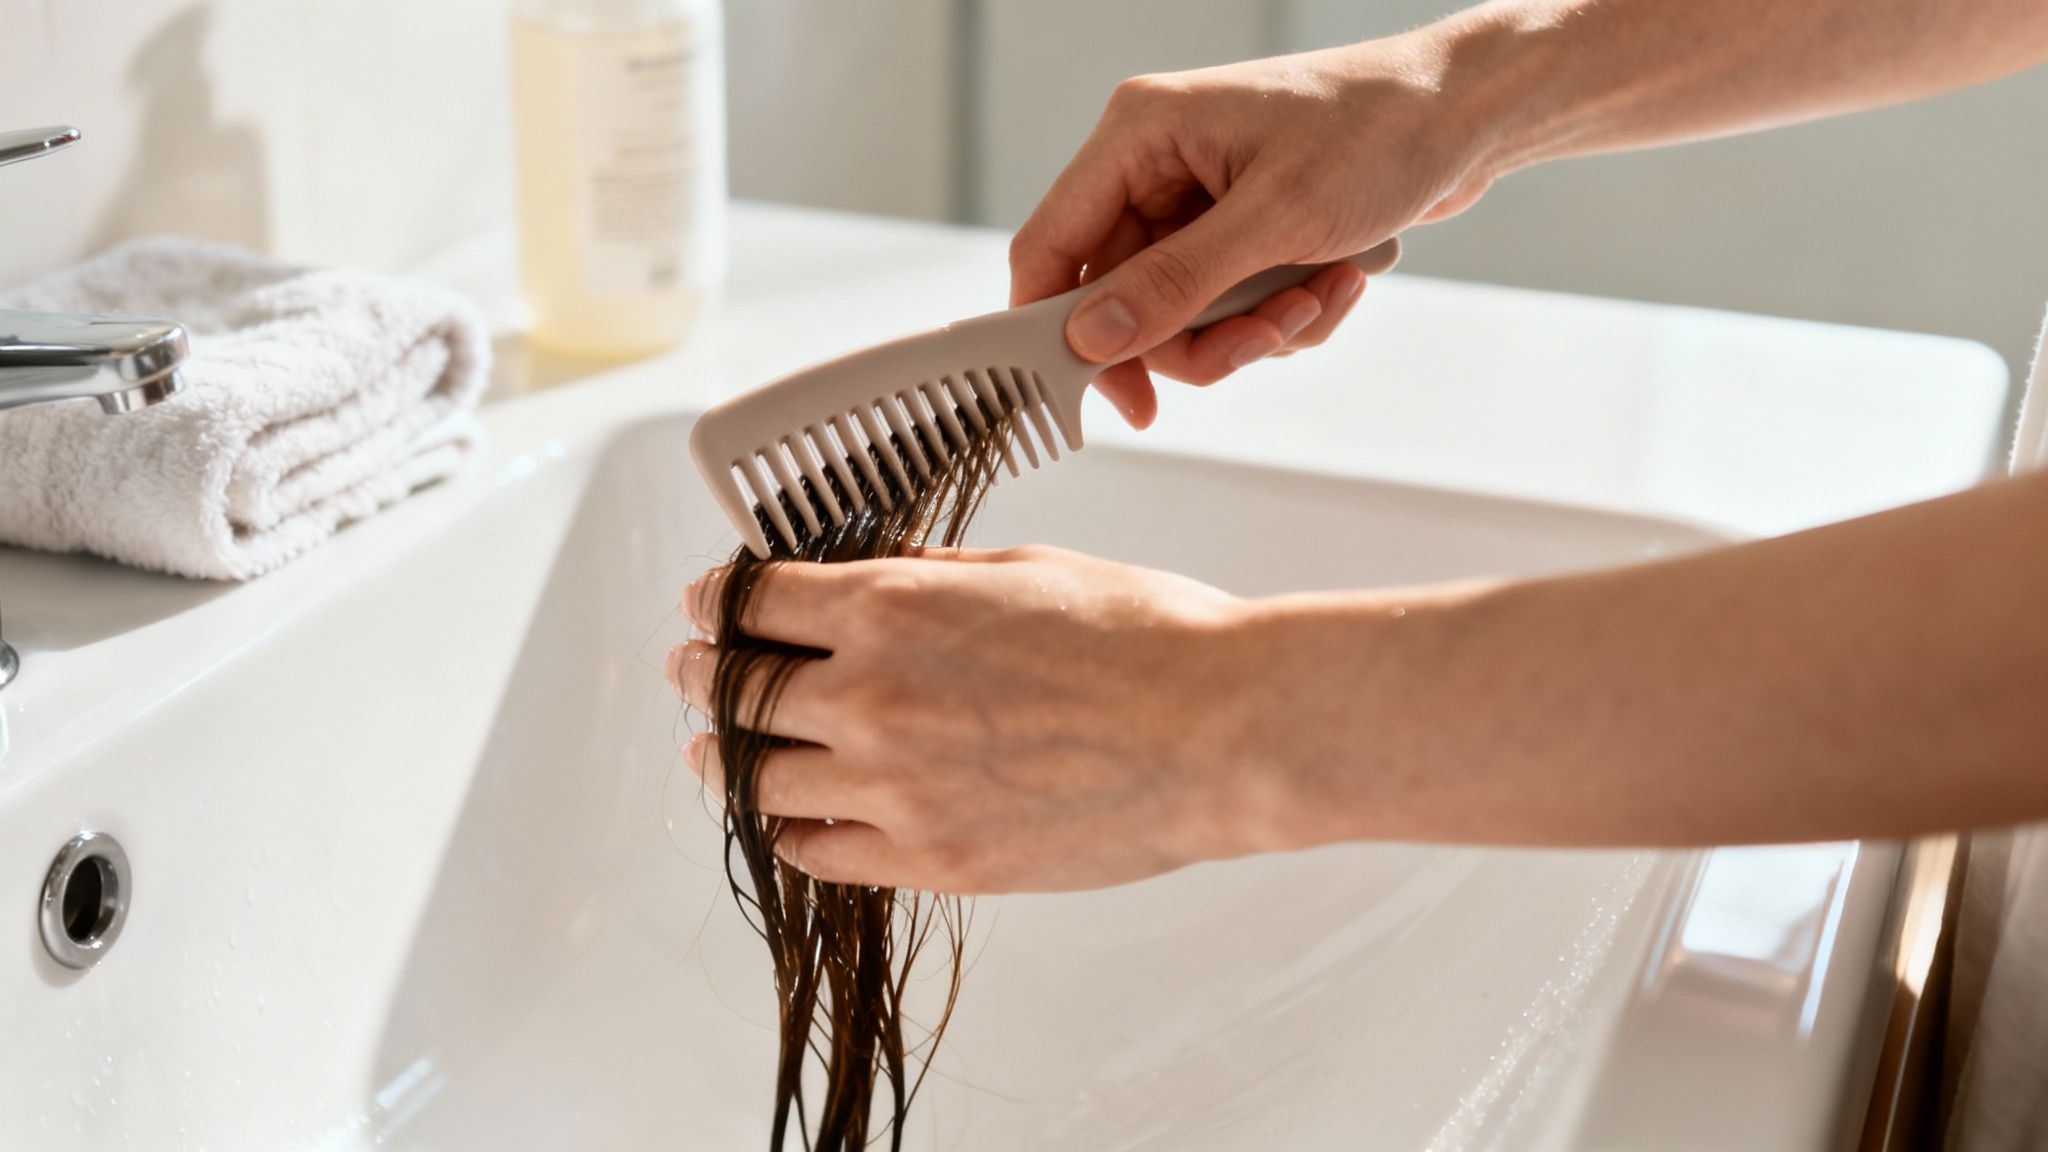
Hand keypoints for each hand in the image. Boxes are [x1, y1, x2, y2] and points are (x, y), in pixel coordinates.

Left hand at [668, 546, 1265, 893]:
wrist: (1218, 729)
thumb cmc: (1144, 637)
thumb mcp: (1023, 568)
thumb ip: (930, 575)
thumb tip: (875, 575)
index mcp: (891, 606)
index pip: (751, 601)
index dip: (716, 599)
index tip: (708, 604)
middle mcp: (870, 694)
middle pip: (735, 689)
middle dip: (701, 674)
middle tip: (690, 671)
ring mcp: (894, 784)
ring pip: (757, 777)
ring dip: (723, 758)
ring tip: (712, 754)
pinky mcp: (931, 857)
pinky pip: (818, 852)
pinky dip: (790, 830)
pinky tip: (788, 819)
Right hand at [1012, 34, 1503, 426]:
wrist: (1468, 113)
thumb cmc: (1379, 132)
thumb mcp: (1276, 218)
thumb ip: (1175, 284)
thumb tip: (1093, 340)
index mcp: (1139, 136)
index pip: (1050, 246)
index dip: (1060, 330)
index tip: (1109, 396)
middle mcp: (1156, 166)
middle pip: (1121, 299)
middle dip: (1197, 336)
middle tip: (1261, 339)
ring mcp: (1197, 200)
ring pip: (1181, 315)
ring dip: (1252, 328)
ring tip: (1317, 297)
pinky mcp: (1240, 229)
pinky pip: (1229, 307)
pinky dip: (1282, 313)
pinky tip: (1336, 281)